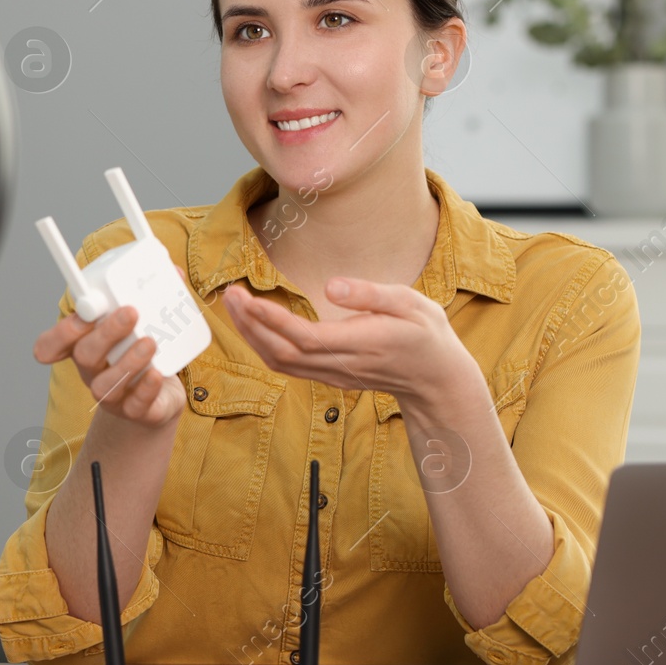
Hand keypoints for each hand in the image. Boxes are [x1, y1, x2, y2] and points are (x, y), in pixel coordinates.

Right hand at [34, 269, 194, 428]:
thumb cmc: (145, 356)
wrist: (160, 401)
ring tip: (150, 342)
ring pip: (107, 384)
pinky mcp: (135, 412)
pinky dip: (145, 389)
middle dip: (104, 333)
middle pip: (84, 356)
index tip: (84, 311)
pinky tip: (156, 373)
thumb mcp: (146, 325)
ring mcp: (112, 396)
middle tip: (130, 312)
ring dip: (127, 361)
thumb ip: (157, 297)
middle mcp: (93, 372)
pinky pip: (134, 405)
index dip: (60, 331)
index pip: (53, 344)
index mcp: (87, 346)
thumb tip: (175, 270)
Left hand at [222, 277, 470, 402]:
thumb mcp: (410, 303)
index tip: (247, 298)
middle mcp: (340, 364)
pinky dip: (263, 344)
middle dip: (251, 325)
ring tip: (234, 304)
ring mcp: (332, 374)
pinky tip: (253, 323)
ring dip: (252, 335)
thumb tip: (331, 285)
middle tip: (230, 294)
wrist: (435, 379)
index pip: (305, 337)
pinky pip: (287, 365)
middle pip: (282, 352)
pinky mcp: (327, 375)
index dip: (271, 320)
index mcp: (360, 344)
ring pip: (280, 362)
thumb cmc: (425, 335)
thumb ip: (370, 294)